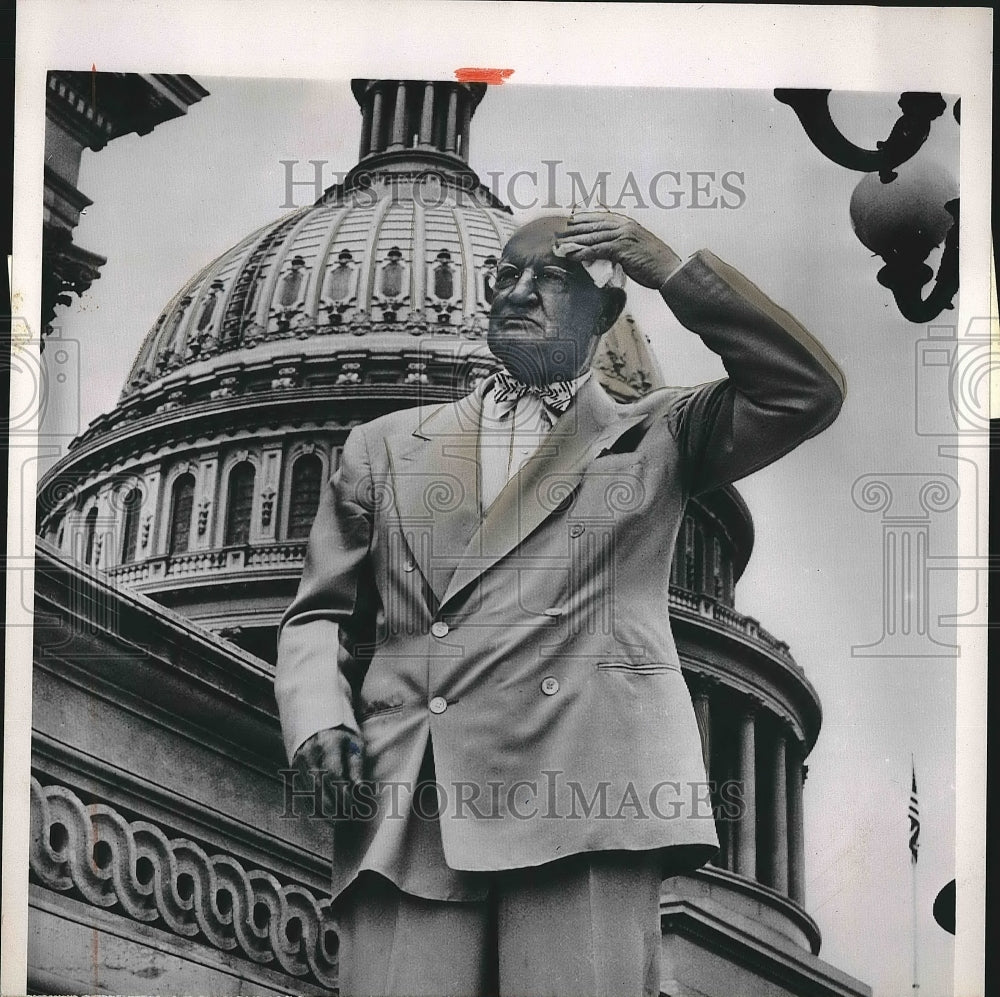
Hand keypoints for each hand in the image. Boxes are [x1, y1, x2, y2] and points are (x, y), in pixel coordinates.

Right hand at [292, 726, 364, 814]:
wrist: (316, 716)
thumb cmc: (342, 732)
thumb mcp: (354, 742)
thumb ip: (356, 765)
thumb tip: (359, 789)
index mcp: (328, 742)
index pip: (334, 774)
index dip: (342, 794)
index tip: (352, 807)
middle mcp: (310, 751)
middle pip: (319, 785)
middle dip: (332, 805)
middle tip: (346, 817)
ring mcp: (299, 759)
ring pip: (308, 790)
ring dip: (322, 808)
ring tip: (337, 820)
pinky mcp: (294, 766)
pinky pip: (302, 789)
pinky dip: (312, 804)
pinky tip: (323, 814)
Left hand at [555, 211, 680, 288]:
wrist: (669, 270)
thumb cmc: (655, 264)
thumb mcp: (638, 249)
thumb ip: (624, 245)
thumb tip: (609, 251)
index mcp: (629, 224)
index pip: (602, 217)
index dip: (585, 218)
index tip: (572, 220)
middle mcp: (625, 226)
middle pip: (594, 225)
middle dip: (575, 229)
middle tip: (559, 232)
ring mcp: (623, 236)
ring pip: (593, 237)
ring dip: (574, 241)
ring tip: (560, 245)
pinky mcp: (621, 249)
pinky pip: (597, 250)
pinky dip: (582, 253)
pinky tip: (571, 256)